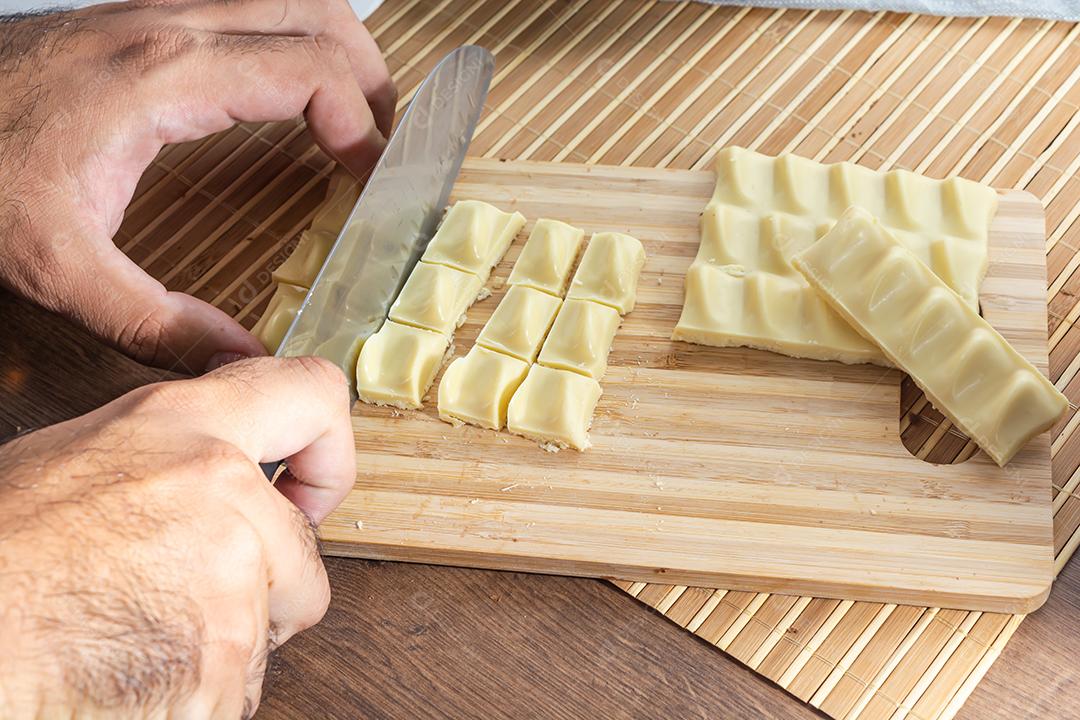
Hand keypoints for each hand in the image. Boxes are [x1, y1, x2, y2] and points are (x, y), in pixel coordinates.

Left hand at [0, 0, 395, 371]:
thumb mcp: (59, 268)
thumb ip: (159, 324)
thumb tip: (247, 361)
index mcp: (167, 77)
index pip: (314, 72)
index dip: (365, 129)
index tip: (373, 187)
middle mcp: (172, 25)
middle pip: (321, 17)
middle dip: (372, 82)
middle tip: (382, 152)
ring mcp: (156, 11)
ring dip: (337, 55)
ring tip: (351, 123)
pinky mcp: (141, 20)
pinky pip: (249, 10)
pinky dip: (292, 47)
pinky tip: (282, 101)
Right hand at [0, 356, 355, 716]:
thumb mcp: (82, 460)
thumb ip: (173, 457)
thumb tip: (233, 469)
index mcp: (183, 425)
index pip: (312, 393)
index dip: (329, 450)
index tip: (313, 490)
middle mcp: (219, 488)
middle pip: (304, 551)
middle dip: (264, 586)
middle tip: (189, 599)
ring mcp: (229, 576)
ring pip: (273, 624)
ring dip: (224, 644)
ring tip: (137, 635)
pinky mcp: (221, 658)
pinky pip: (241, 686)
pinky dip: (199, 696)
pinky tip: (135, 676)